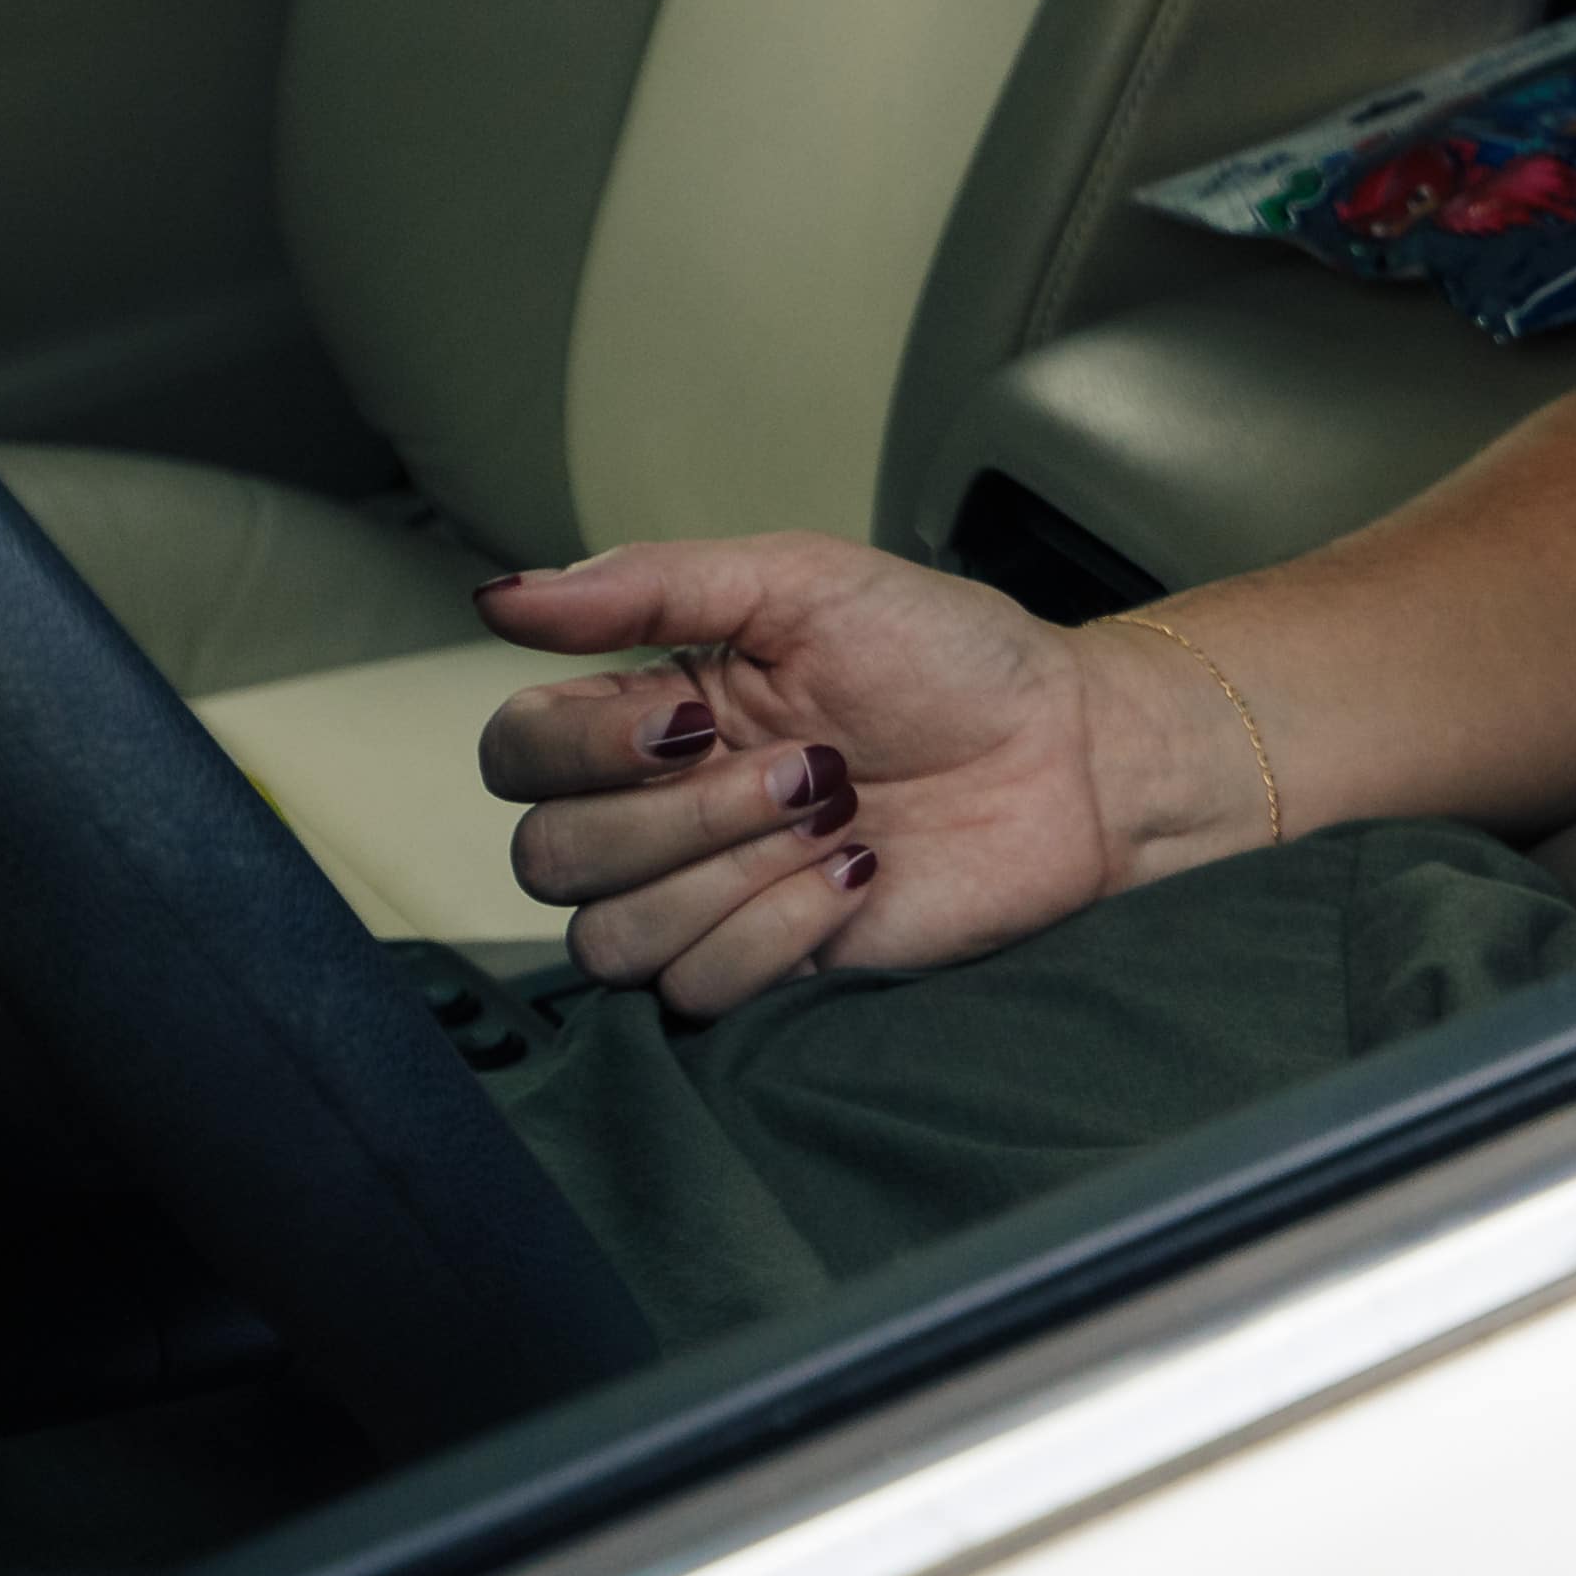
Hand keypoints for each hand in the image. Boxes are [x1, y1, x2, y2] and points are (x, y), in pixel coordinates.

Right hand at [475, 537, 1265, 1017]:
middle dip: (683, 813)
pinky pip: (694, 991)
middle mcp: (660, 816)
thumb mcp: (807, 584)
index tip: (692, 718)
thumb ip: (655, 585)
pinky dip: (778, 929)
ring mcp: (708, 900)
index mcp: (650, 719)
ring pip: (611, 936)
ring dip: (733, 870)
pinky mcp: (766, 972)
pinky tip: (858, 872)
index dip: (576, 750)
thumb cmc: (954, 659)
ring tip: (840, 810)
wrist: (1073, 753)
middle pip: (550, 857)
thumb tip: (503, 594)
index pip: (513, 756)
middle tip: (811, 761)